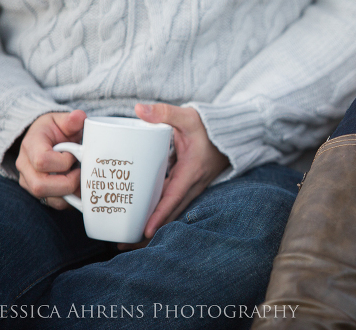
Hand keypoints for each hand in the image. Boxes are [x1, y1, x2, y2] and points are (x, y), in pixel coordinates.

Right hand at [16, 110, 86, 208]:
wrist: (44, 139)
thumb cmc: (55, 129)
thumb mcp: (61, 120)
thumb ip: (71, 119)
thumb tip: (79, 116)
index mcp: (31, 145)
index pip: (42, 161)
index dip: (63, 161)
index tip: (74, 154)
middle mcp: (25, 166)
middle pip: (41, 185)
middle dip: (68, 183)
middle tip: (81, 171)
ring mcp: (29, 181)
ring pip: (47, 198)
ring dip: (70, 192)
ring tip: (82, 179)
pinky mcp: (38, 192)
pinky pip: (54, 203)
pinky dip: (70, 199)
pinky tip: (80, 188)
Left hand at [120, 103, 229, 248]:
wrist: (231, 133)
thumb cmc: (209, 126)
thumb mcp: (188, 116)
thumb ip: (164, 112)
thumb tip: (139, 110)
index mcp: (192, 171)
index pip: (173, 197)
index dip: (159, 215)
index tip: (145, 231)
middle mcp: (192, 185)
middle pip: (169, 215)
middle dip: (148, 232)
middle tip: (124, 245)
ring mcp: (191, 188)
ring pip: (170, 213)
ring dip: (151, 228)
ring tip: (127, 243)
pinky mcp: (187, 187)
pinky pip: (172, 206)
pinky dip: (158, 217)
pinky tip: (140, 223)